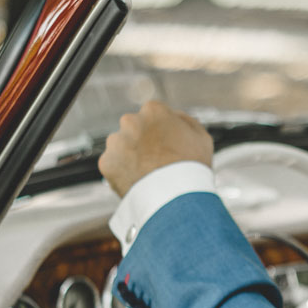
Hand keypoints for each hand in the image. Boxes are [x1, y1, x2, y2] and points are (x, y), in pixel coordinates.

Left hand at [99, 100, 214, 197]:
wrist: (175, 198)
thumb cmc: (192, 167)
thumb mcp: (201, 137)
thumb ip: (185, 121)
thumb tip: (175, 117)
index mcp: (154, 110)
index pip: (154, 114)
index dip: (161, 130)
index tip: (167, 144)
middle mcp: (130, 121)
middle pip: (134, 128)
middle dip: (142, 140)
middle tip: (156, 160)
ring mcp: (116, 142)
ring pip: (121, 146)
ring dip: (130, 155)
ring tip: (147, 173)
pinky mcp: (106, 162)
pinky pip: (114, 165)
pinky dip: (122, 172)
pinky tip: (138, 181)